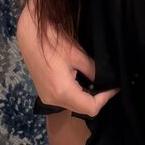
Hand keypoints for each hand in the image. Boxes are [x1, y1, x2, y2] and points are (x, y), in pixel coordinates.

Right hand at [16, 0, 118, 116]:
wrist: (29, 35)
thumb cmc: (54, 42)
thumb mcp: (77, 54)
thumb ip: (93, 70)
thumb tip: (107, 79)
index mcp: (63, 92)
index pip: (91, 107)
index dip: (105, 98)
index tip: (115, 86)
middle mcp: (53, 100)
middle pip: (82, 109)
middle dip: (97, 98)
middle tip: (108, 84)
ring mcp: (47, 98)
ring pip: (73, 105)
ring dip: (86, 97)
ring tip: (96, 81)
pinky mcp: (44, 93)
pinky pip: (65, 100)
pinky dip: (76, 94)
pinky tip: (81, 80)